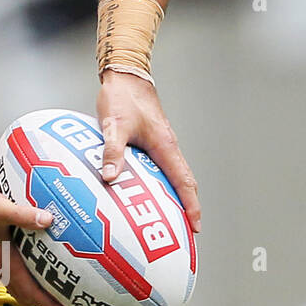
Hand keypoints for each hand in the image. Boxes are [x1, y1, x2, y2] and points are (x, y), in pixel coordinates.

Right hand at [0, 183, 75, 305]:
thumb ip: (23, 215)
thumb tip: (49, 220)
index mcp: (5, 261)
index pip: (32, 292)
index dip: (52, 304)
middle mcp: (1, 266)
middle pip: (27, 294)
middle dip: (49, 302)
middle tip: (70, 305)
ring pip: (19, 285)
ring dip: (37, 291)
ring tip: (55, 289)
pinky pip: (13, 272)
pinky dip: (27, 277)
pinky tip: (35, 263)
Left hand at [97, 71, 200, 232]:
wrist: (125, 76)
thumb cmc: (122, 97)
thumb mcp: (113, 126)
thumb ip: (112, 151)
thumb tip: (110, 178)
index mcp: (164, 146)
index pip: (184, 182)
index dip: (191, 205)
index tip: (195, 226)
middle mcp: (167, 146)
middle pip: (183, 182)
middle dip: (186, 206)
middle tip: (184, 229)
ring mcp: (160, 143)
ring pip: (172, 174)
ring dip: (174, 194)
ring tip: (168, 216)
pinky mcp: (150, 139)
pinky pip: (160, 166)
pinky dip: (159, 181)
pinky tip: (145, 189)